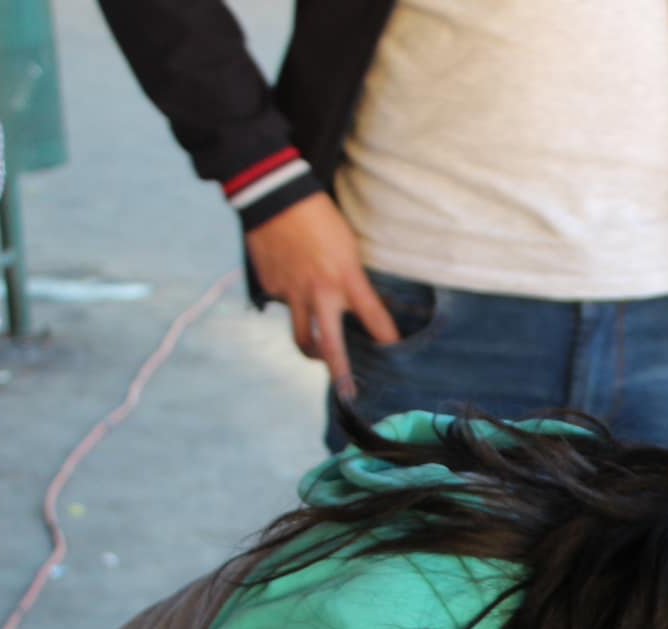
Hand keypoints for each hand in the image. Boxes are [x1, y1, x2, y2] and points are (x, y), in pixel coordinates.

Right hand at [243, 192, 400, 398]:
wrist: (274, 196)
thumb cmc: (319, 218)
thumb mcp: (348, 248)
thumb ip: (352, 280)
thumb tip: (355, 304)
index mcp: (346, 279)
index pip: (375, 319)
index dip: (388, 341)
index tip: (396, 356)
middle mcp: (320, 293)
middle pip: (330, 346)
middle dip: (340, 374)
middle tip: (348, 394)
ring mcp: (292, 293)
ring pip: (301, 337)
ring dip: (312, 352)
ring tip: (319, 356)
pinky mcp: (270, 288)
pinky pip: (283, 307)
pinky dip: (291, 306)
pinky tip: (294, 289)